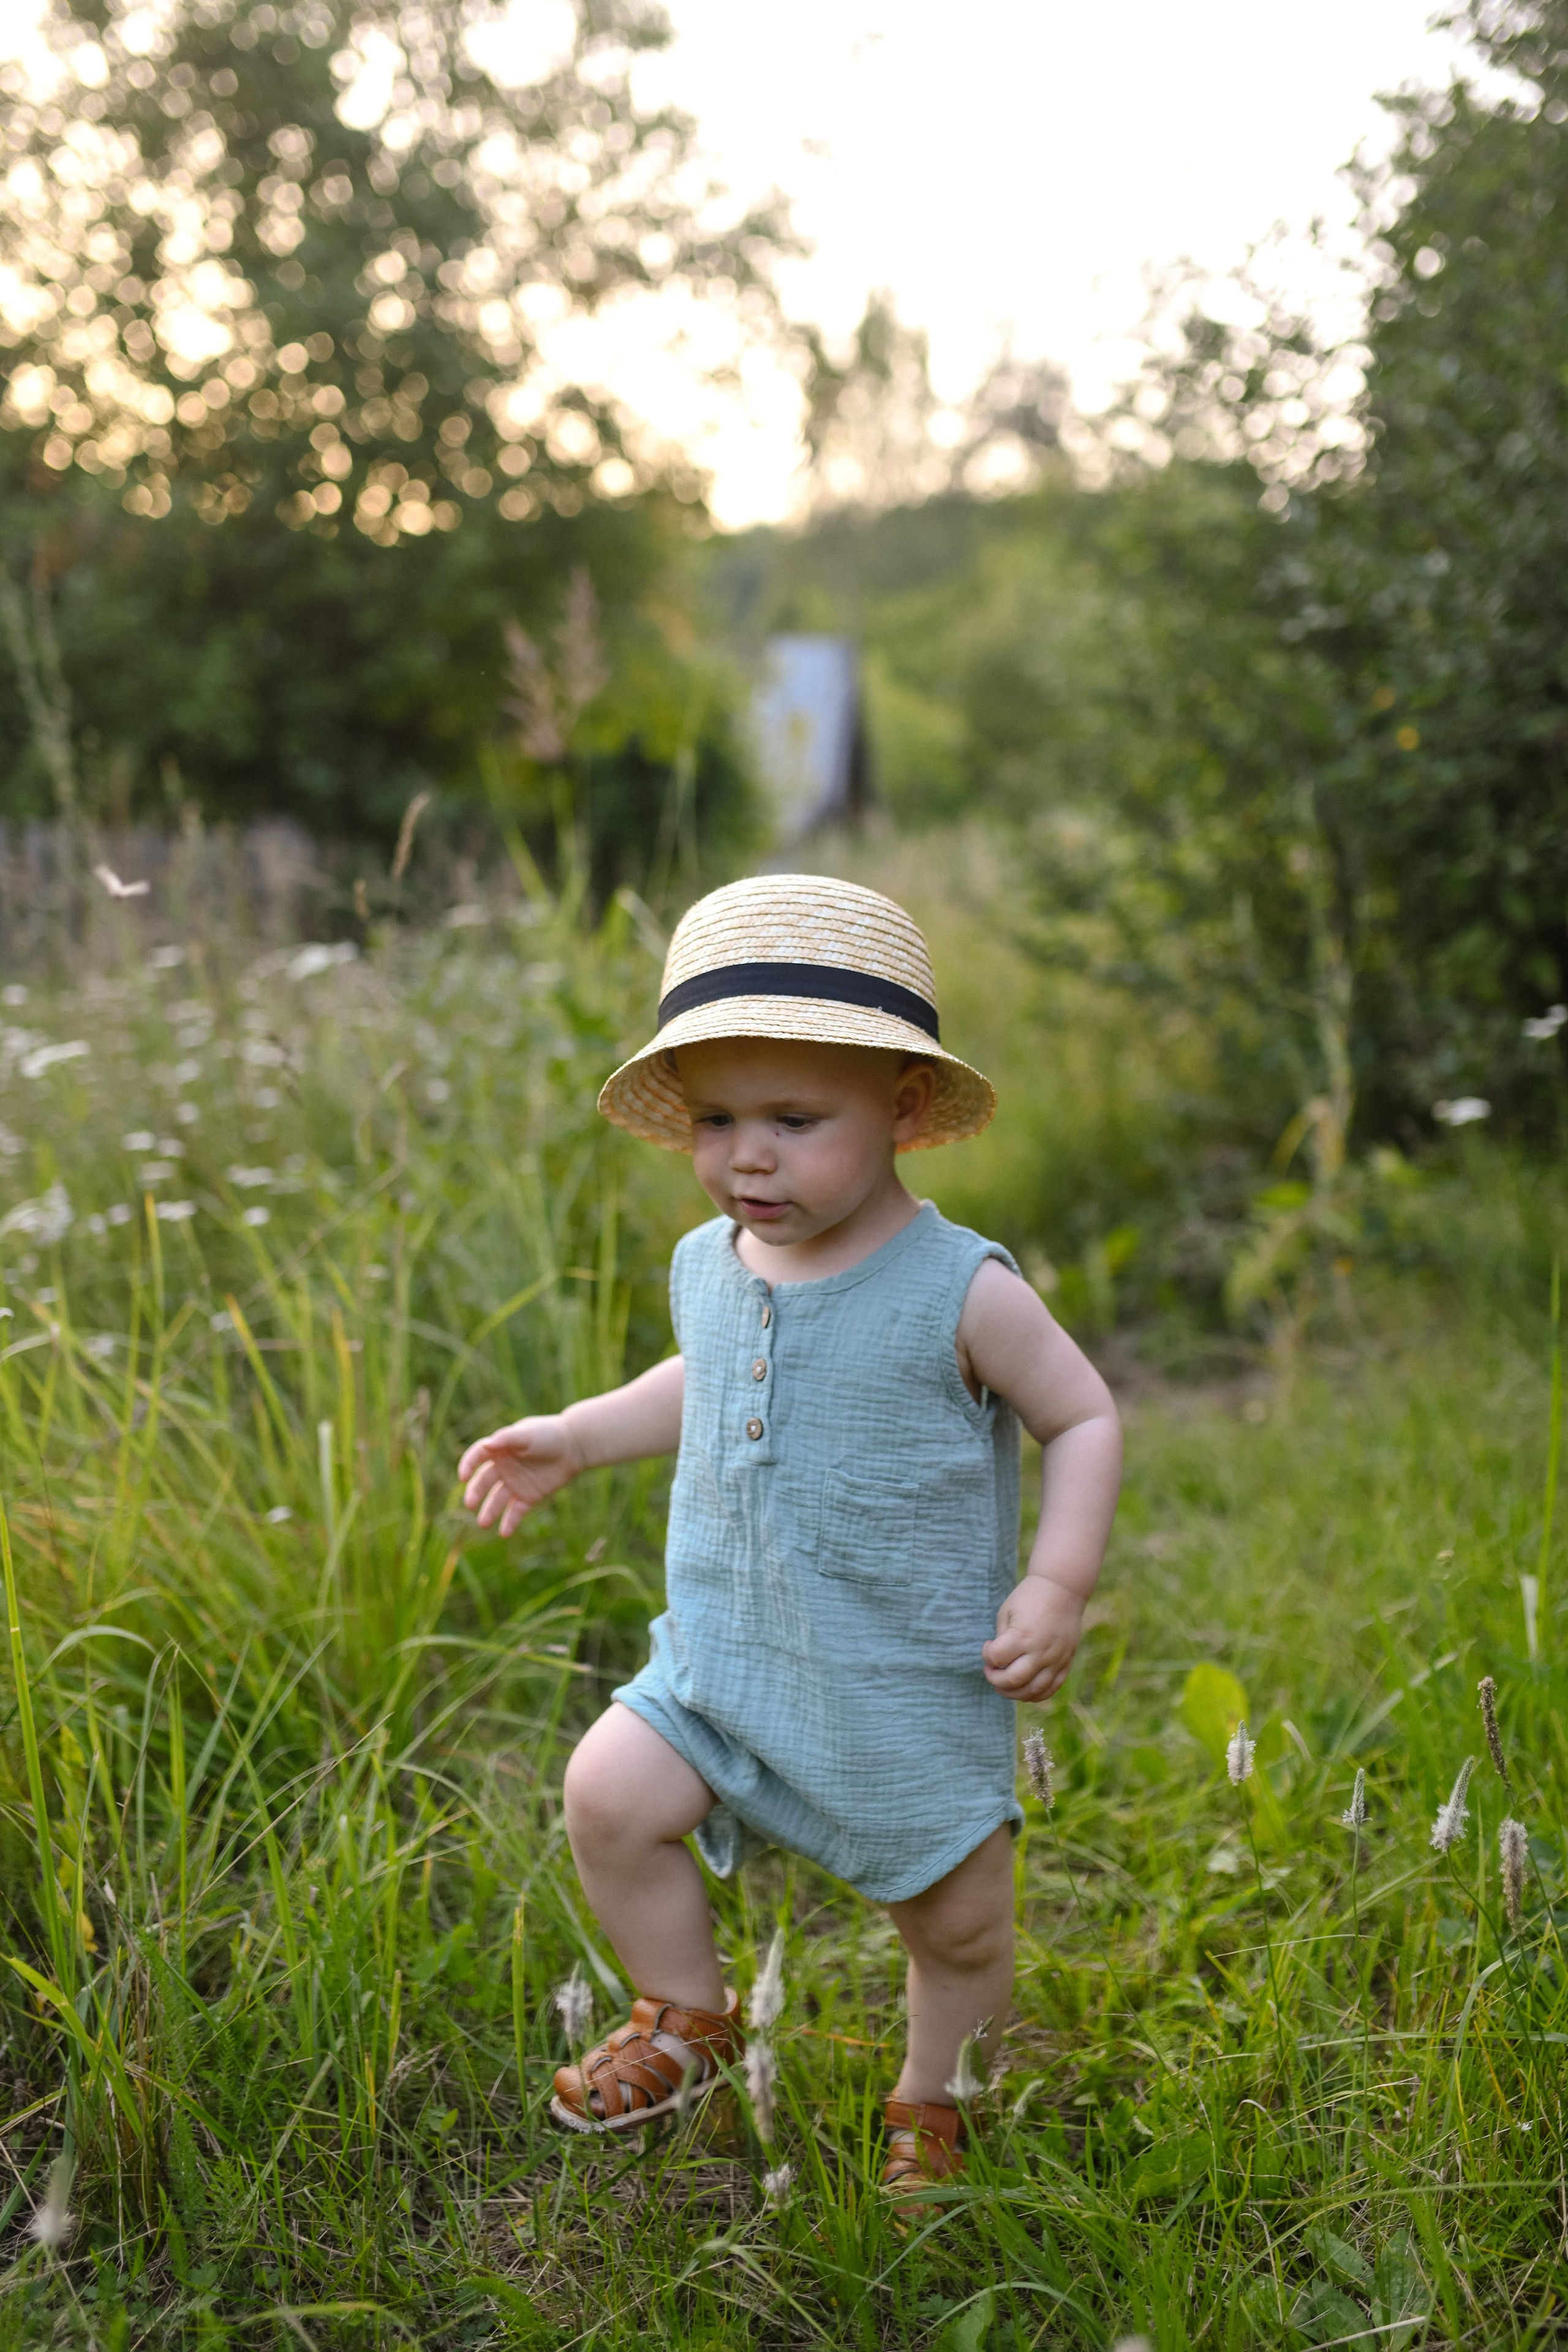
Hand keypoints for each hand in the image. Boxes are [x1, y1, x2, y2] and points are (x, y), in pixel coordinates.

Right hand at [457, 1415, 584, 1536]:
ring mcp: (515, 1483)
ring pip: (497, 1500)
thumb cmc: (549, 1434)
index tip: (462, 1477)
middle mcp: (504, 1468)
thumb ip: (507, 1439)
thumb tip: (486, 1445)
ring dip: (489, 1512)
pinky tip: (504, 1533)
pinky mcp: (529, 1496)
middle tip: (470, 1504)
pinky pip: (516, 1511)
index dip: (467, 1466)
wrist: (575, 1446)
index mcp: (500, 1449)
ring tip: (483, 1524)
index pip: (477, 1457)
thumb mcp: (527, 1434)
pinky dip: (509, 1522)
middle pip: (484, 1482)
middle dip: (475, 1493)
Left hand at [982, 1575, 1084, 1702]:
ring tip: (1004, 1687)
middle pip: (1014, 1680)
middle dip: (996, 1680)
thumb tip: (997, 1662)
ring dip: (1014, 1694)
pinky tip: (1024, 1690)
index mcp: (1023, 1635)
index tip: (988, 1646)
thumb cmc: (1029, 1598)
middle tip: (991, 1671)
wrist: (1062, 1589)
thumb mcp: (1007, 1613)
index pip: (997, 1658)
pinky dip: (1036, 1695)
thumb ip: (1002, 1639)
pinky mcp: (1066, 1662)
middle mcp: (1040, 1651)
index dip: (987, 1655)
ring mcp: (1056, 1659)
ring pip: (1034, 1691)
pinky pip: (1051, 1688)